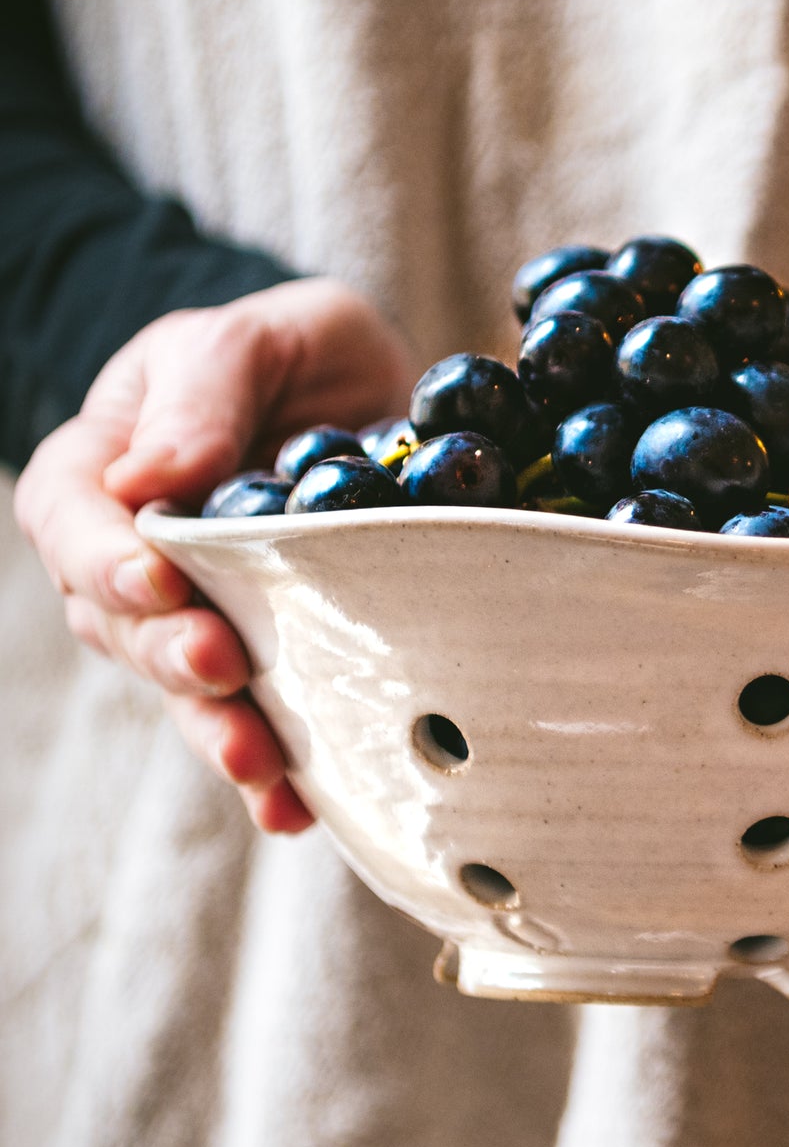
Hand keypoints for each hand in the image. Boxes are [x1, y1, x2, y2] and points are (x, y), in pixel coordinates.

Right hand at [14, 278, 414, 831]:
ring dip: (219, 731)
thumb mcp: (254, 338)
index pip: (71, 519)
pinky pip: (253, 723)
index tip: (160, 577)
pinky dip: (275, 774)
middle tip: (225, 666)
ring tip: (262, 764)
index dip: (108, 556)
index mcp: (100, 471)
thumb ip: (206, 393)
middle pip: (123, 623)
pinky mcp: (259, 664)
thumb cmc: (289, 355)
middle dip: (172, 653)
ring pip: (183, 689)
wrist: (360, 402)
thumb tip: (152, 477)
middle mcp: (129, 561)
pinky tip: (298, 807)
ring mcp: (190, 621)